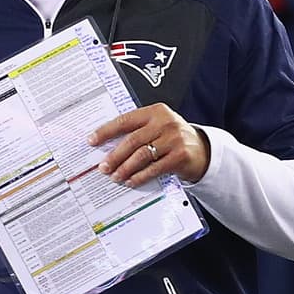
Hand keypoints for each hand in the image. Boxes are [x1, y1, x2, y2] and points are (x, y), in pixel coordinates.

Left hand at [88, 102, 210, 185]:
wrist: (201, 150)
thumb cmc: (173, 138)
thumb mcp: (158, 127)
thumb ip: (137, 131)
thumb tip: (107, 146)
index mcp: (155, 111)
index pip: (125, 120)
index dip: (106, 131)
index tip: (92, 141)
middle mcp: (165, 122)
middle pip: (132, 140)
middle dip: (115, 156)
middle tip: (103, 167)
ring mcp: (174, 139)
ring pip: (142, 155)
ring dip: (125, 168)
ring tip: (115, 176)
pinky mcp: (180, 156)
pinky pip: (154, 168)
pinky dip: (140, 176)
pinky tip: (131, 181)